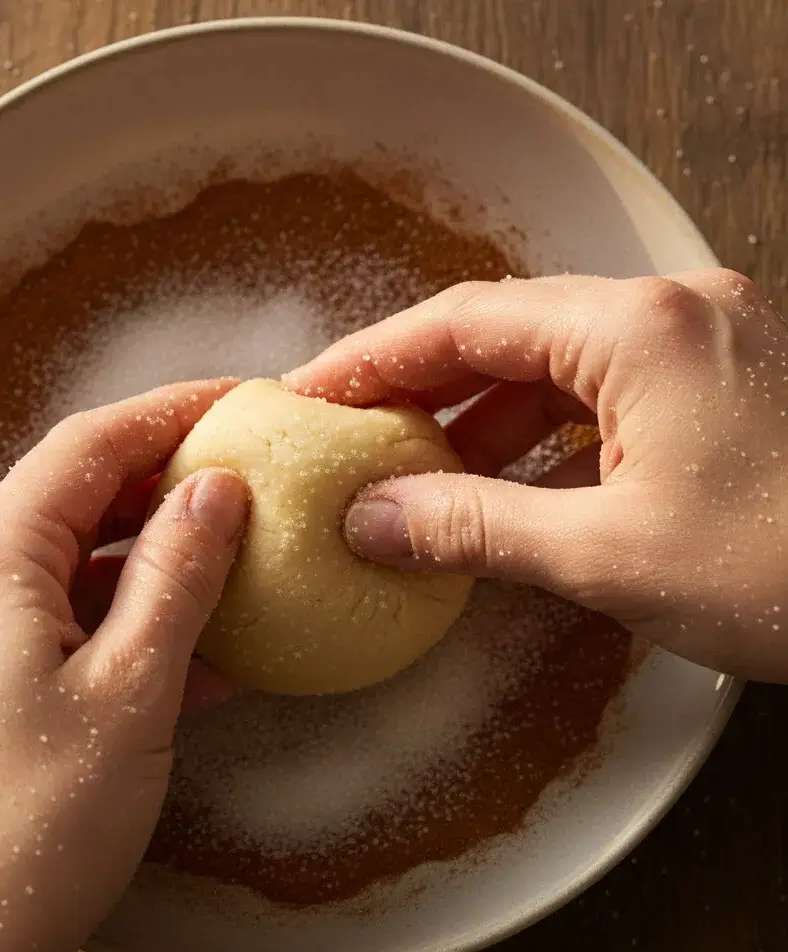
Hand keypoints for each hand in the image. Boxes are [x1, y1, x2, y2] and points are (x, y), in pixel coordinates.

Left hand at [0, 381, 249, 951]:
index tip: (237, 400)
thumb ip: (178, 576)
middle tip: (244, 475)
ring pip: (70, 562)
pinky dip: (123, 617)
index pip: (89, 446)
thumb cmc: (27, 832)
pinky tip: (190, 641)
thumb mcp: (132, 689)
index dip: (170, 412)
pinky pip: (57, 621)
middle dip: (163, 480)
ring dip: (150, 555)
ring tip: (231, 556)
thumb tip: (216, 492)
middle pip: (74, 496)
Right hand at [286, 272, 787, 683]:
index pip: (466, 321)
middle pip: (506, 334)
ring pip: (556, 367)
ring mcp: (704, 346)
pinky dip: (544, 440)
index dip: (373, 358)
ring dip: (482, 420)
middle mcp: (672, 314)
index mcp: (639, 329)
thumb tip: (373, 520)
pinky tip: (507, 489)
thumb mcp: (608, 556)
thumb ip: (474, 527)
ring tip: (416, 475)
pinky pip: (605, 397)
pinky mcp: (723, 388)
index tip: (310, 393)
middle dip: (420, 387)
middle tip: (349, 435)